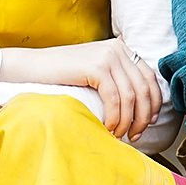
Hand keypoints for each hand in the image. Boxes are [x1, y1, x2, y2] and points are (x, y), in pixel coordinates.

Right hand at [0, 39, 160, 140]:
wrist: (32, 68)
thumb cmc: (61, 77)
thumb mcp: (95, 74)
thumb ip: (116, 80)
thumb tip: (141, 106)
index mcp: (121, 49)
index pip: (149, 78)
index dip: (154, 103)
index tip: (149, 123)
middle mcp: (118, 49)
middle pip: (144, 88)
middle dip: (143, 117)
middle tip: (135, 135)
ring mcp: (108, 56)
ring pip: (131, 96)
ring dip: (128, 121)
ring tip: (120, 135)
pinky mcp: (96, 66)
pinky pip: (115, 98)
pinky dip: (115, 117)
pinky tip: (108, 128)